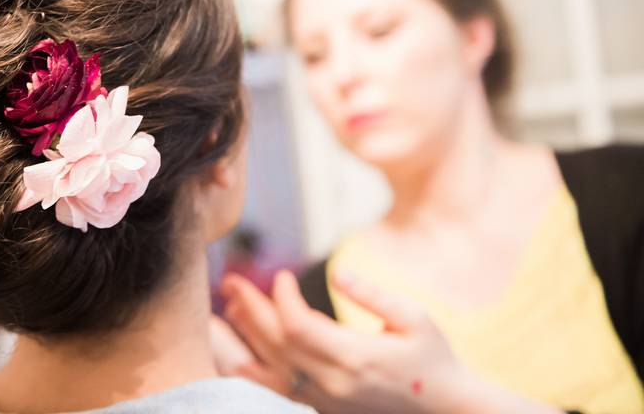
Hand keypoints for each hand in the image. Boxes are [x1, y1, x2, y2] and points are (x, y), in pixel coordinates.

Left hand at [220, 270, 562, 413]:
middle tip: (230, 281)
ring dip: (245, 335)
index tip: (282, 275)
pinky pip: (277, 389)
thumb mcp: (414, 318)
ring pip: (271, 367)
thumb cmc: (433, 358)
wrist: (444, 410)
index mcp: (356, 357)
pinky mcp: (323, 407)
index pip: (298, 326)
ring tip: (229, 305)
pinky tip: (236, 351)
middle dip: (251, 308)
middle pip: (277, 342)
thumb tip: (337, 273)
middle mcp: (333, 382)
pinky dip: (253, 370)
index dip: (282, 298)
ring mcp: (325, 399)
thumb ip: (372, 295)